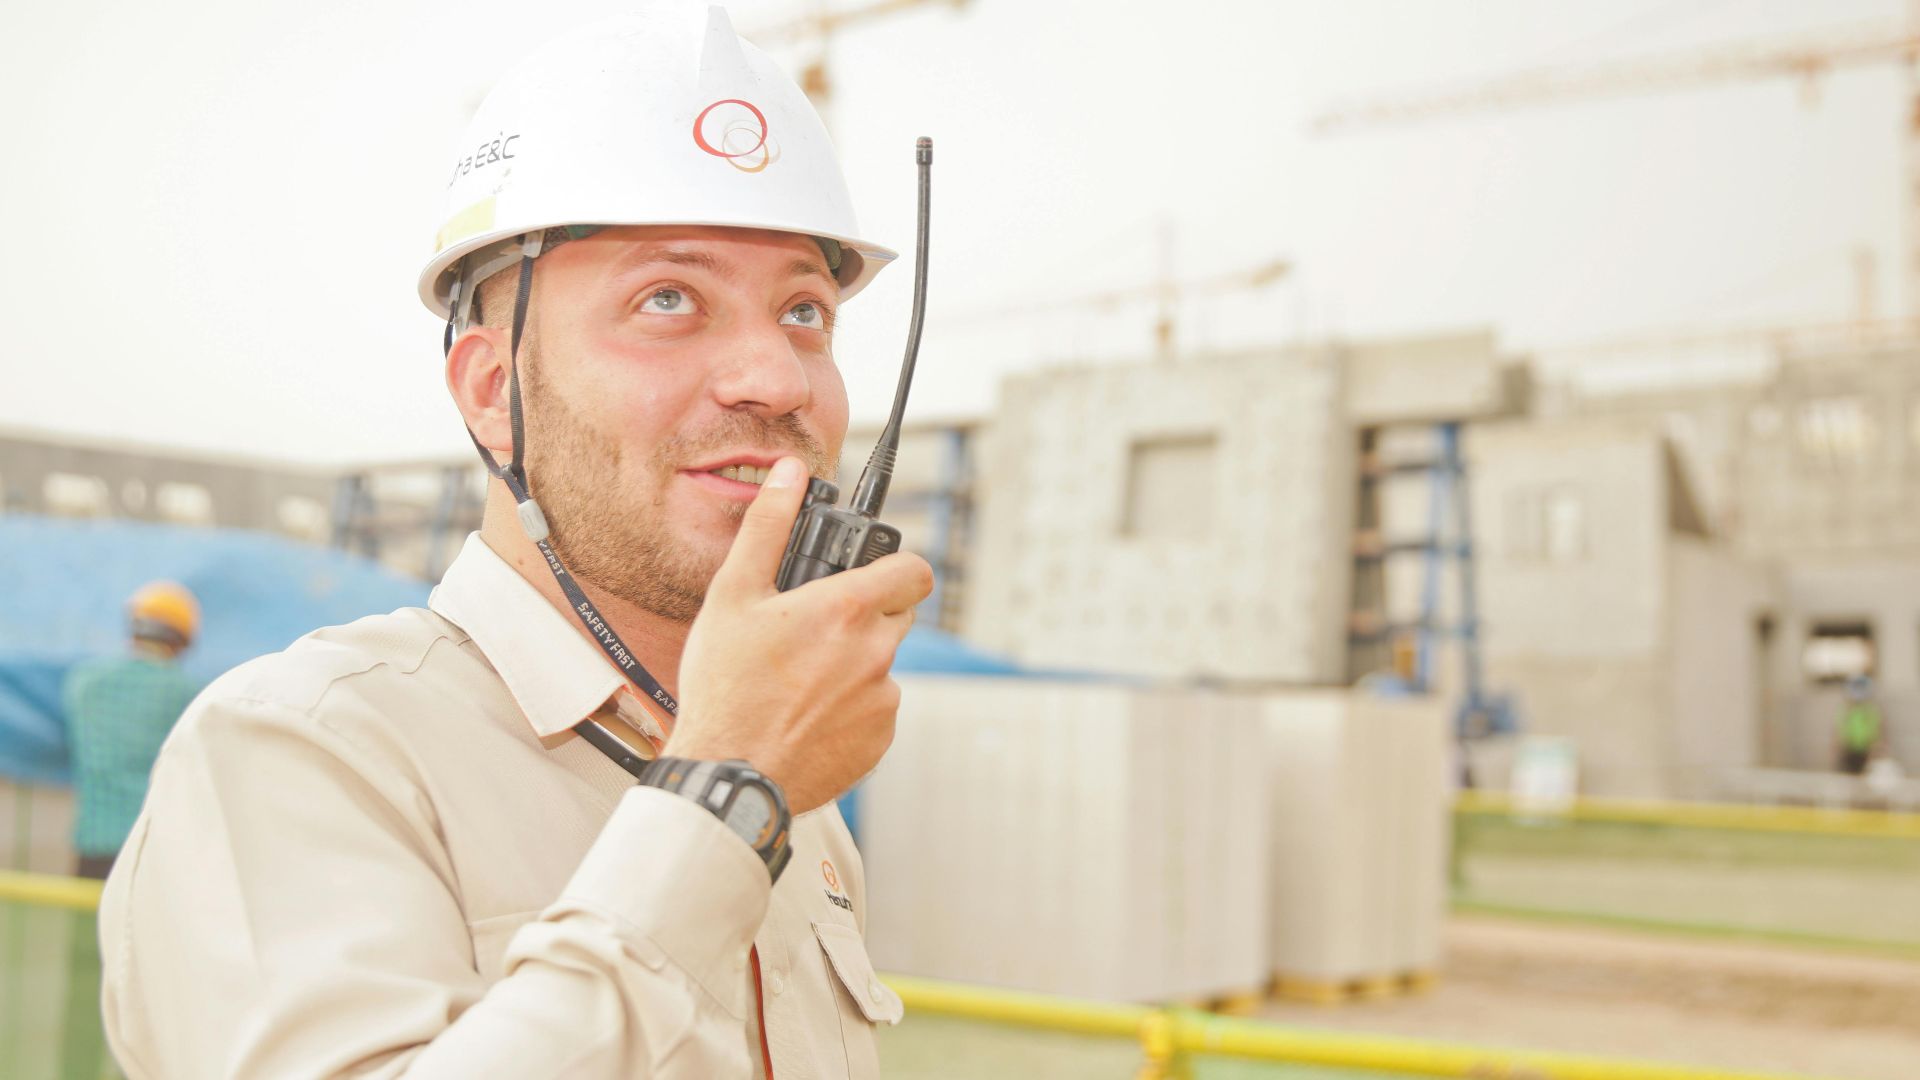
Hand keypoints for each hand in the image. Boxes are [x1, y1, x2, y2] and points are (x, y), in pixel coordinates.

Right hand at [668, 457, 932, 811]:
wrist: (727, 773)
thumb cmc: (724, 686)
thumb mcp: (733, 595)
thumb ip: (769, 528)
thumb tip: (788, 475)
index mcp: (849, 609)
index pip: (914, 570)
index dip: (895, 567)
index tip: (871, 575)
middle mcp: (878, 652)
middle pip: (897, 615)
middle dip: (867, 615)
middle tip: (816, 629)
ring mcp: (883, 699)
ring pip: (883, 665)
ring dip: (855, 664)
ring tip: (799, 679)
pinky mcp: (879, 740)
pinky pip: (876, 708)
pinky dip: (851, 708)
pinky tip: (807, 714)